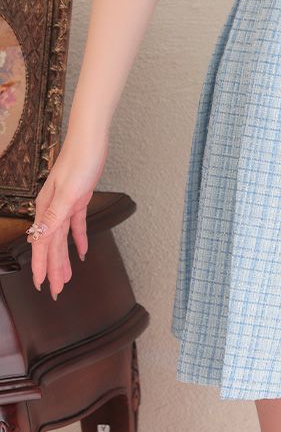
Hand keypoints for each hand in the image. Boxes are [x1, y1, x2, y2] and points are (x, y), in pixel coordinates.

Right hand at [26, 128, 108, 298]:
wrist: (90, 139)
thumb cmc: (80, 161)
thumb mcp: (69, 191)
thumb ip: (54, 215)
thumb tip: (40, 236)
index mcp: (48, 209)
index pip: (42, 243)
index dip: (41, 265)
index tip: (40, 285)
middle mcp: (53, 209)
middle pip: (52, 245)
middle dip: (53, 269)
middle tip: (55, 291)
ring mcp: (65, 204)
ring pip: (63, 238)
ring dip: (64, 258)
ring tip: (65, 278)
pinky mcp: (79, 198)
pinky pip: (76, 225)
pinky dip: (79, 239)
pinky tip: (83, 252)